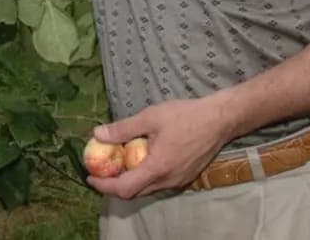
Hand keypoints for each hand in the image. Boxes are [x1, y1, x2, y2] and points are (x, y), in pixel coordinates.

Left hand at [86, 97, 235, 199]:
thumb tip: (98, 134)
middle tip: (101, 171)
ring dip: (129, 182)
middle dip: (113, 185)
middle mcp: (168, 181)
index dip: (104, 185)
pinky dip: (144, 178)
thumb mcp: (150, 118)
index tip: (89, 177)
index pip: (124, 188)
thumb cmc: (185, 116)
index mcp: (158, 168)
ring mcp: (178, 181)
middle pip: (134, 193)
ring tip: (117, 164)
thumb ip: (123, 129)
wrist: (220, 119)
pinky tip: (140, 161)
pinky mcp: (185, 177)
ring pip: (147, 190)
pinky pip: (158, 185)